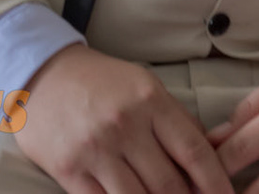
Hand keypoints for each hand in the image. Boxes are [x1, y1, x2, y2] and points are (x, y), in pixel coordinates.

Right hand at [14, 44, 230, 193]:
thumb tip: (210, 154)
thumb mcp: (147, 88)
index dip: (215, 181)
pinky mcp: (67, 170)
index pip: (194, 150)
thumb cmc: (103, 83)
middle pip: (168, 182)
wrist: (44, 75)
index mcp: (152, 102)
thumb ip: (177, 120)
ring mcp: (95, 150)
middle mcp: (125, 126)